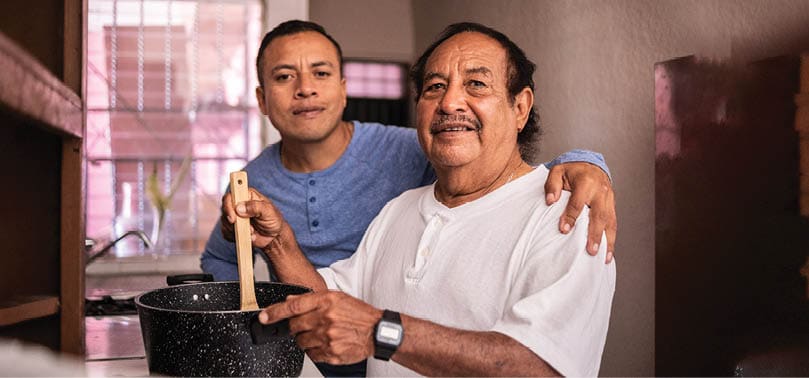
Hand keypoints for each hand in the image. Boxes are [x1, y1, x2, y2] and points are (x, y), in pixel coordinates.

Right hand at [219, 188, 286, 249]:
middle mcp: (238, 205)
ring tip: (252, 233)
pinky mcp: (233, 228)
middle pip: (224, 210)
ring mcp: (234, 216)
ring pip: (225, 222)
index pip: (230, 196)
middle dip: (233, 222)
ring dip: (237, 230)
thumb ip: (255, 207)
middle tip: (247, 228)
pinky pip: (226, 233)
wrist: (274, 236)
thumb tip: (239, 208)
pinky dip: (235, 237)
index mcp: (246, 195)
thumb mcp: (268, 211)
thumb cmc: (273, 220)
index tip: (233, 219)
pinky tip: (248, 237)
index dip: (228, 206)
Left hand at [258, 291, 381, 364]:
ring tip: (321, 334)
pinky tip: (327, 344)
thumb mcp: (337, 298)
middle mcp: (325, 319)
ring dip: (306, 339)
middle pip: (294, 326)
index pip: (292, 306)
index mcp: (326, 301)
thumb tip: (290, 301)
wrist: (377, 331)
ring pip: (301, 342)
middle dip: (296, 327)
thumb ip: (312, 299)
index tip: (263, 317)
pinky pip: (312, 355)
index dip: (274, 312)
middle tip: (307, 326)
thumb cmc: (358, 313)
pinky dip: (315, 350)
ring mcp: (328, 337)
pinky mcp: (331, 353)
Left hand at [544, 162, 616, 262]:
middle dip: (595, 234)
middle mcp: (600, 191)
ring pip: (610, 222)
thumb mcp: (558, 171)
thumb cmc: (572, 170)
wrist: (591, 164)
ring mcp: (608, 199)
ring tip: (604, 257)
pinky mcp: (612, 206)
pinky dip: (611, 239)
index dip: (571, 216)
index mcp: (586, 182)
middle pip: (599, 215)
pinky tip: (608, 252)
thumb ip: (552, 185)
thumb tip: (550, 201)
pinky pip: (613, 223)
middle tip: (590, 250)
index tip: (564, 230)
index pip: (578, 202)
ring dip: (607, 241)